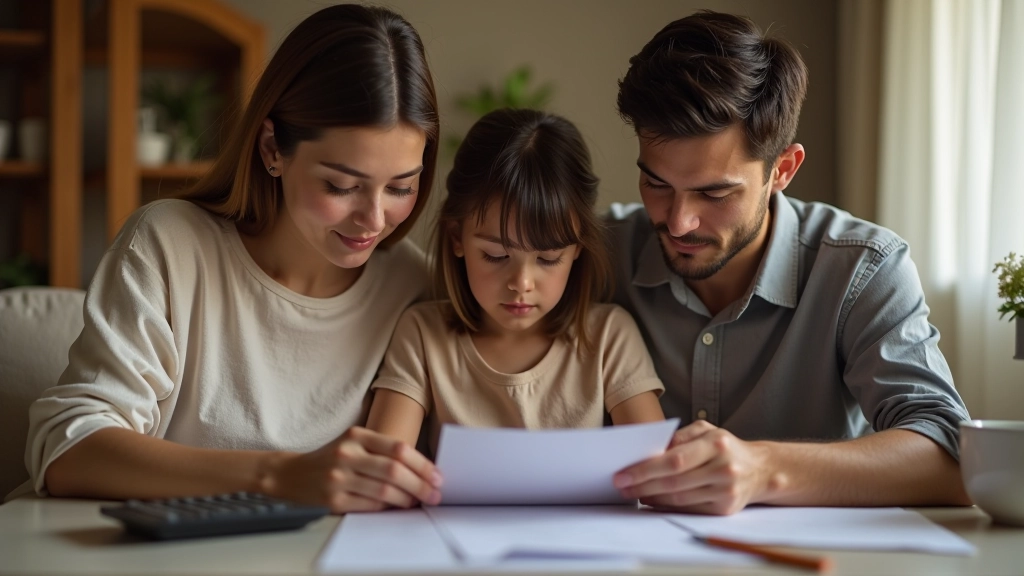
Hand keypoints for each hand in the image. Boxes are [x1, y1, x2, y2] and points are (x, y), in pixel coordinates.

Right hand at [261, 426, 442, 512]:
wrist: (289, 474)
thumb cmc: (331, 458)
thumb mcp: (354, 443)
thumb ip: (383, 451)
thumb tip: (421, 470)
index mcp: (357, 435)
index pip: (398, 449)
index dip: (422, 464)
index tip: (438, 475)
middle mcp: (347, 454)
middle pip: (394, 471)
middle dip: (421, 484)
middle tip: (435, 494)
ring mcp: (338, 477)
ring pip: (384, 491)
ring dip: (407, 499)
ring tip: (418, 502)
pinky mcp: (333, 500)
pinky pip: (370, 506)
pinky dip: (388, 508)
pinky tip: (396, 507)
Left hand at [612, 420, 769, 514]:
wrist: (761, 469)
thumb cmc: (725, 447)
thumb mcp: (706, 431)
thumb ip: (679, 437)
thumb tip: (648, 451)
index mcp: (717, 443)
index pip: (675, 459)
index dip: (646, 469)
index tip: (623, 473)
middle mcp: (724, 468)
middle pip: (674, 481)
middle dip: (643, 485)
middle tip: (621, 486)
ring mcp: (726, 490)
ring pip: (680, 498)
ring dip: (651, 497)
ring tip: (633, 493)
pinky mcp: (725, 508)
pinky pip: (689, 509)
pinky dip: (667, 506)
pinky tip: (652, 501)